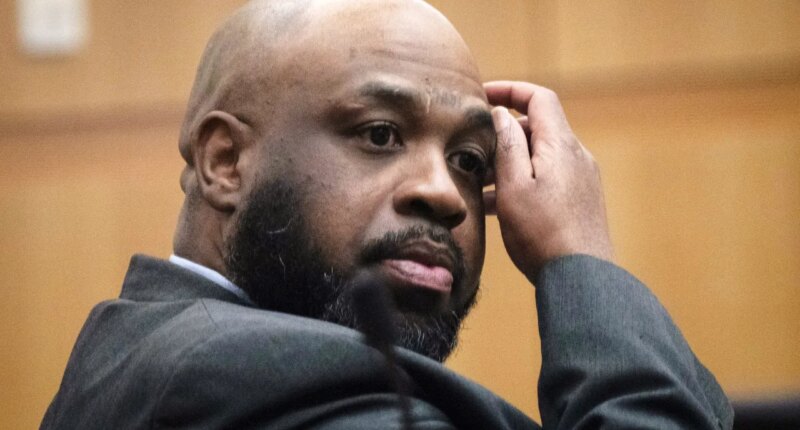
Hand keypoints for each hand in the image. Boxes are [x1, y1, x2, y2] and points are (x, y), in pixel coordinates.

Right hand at [483, 81, 612, 278]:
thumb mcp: (514, 187)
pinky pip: (547, 178)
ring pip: (539, 156)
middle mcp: (576, 156)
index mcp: (560, 145)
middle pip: (537, 127)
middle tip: (473, 149)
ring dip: (509, 162)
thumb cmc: (543, 234)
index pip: (539, 98)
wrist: (581, 278)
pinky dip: (522, 181)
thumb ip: (507, 146)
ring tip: (479, 184)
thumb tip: (502, 114)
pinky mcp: (579, 200)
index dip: (510, 90)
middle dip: (503, 133)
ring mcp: (580, 179)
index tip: (482, 97)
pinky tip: (497, 206)